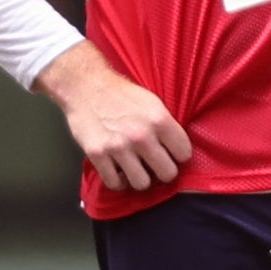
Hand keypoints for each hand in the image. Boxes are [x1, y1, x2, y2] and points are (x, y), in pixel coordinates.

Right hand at [35, 42, 194, 192]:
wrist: (86, 86)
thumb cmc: (120, 93)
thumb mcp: (152, 102)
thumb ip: (166, 126)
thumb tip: (177, 150)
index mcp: (159, 120)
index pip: (184, 154)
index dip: (178, 155)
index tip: (171, 153)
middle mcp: (141, 136)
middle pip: (167, 174)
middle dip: (162, 170)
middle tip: (154, 164)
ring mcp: (119, 147)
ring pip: (142, 184)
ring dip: (140, 178)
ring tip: (136, 169)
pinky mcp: (98, 155)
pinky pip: (114, 183)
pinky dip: (117, 181)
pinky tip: (118, 171)